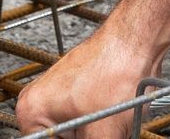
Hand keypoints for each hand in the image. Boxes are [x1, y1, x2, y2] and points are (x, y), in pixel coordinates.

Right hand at [16, 24, 158, 138]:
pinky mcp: (79, 90)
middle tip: (105, 133)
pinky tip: (116, 119)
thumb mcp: (102, 134)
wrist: (138, 40)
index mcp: (32, 111)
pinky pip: (86, 121)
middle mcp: (40, 100)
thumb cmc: (116, 70)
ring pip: (76, 133)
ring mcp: (59, 93)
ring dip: (96, 135)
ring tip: (112, 125)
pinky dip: (102, 126)